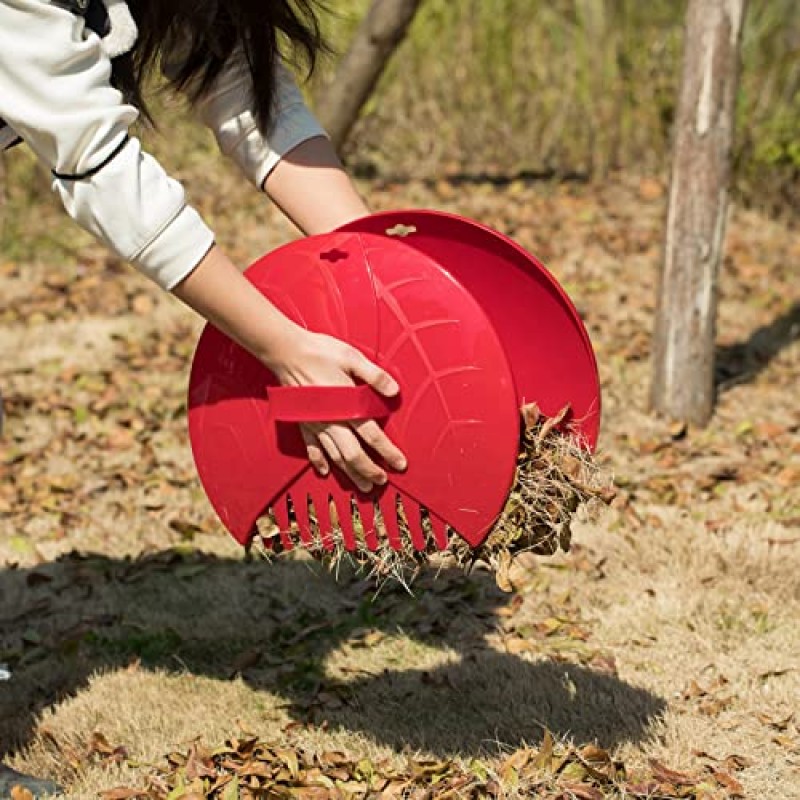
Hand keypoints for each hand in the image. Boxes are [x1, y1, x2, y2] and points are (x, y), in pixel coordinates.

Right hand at [270, 330, 406, 492]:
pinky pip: (311, 448)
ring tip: (362, 485)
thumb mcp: (352, 357)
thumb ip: (375, 376)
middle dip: (368, 470)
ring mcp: (315, 424)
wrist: (286, 352)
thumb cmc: (321, 352)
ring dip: (349, 473)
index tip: (400, 465)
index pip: (372, 435)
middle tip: (381, 481)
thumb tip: (394, 390)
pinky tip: (324, 471)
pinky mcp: (302, 422)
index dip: (388, 452)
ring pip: (334, 456)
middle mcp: (331, 420)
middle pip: (353, 454)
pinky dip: (318, 461)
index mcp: (346, 406)